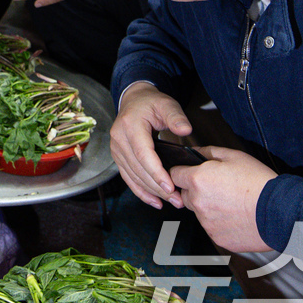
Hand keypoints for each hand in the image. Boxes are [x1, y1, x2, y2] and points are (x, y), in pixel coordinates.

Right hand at [109, 82, 192, 208]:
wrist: (135, 100)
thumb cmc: (152, 103)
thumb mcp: (167, 104)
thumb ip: (177, 117)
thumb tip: (185, 130)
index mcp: (130, 125)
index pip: (143, 154)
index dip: (156, 173)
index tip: (171, 187)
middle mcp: (119, 139)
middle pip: (138, 169)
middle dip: (158, 187)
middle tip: (177, 200)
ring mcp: (116, 149)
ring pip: (133, 177)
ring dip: (152, 192)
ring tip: (172, 202)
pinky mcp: (118, 157)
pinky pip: (128, 178)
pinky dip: (141, 192)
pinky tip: (155, 201)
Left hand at [170, 147, 276, 253]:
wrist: (279, 211)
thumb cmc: (259, 182)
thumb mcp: (234, 156)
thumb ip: (208, 152)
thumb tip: (195, 152)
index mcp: (198, 180)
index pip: (174, 175)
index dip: (183, 173)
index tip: (190, 174)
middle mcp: (198, 202)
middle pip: (185, 195)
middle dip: (195, 191)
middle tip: (218, 188)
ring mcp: (207, 223)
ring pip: (199, 213)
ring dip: (209, 207)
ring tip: (232, 203)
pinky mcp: (217, 238)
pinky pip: (212, 228)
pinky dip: (220, 223)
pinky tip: (237, 216)